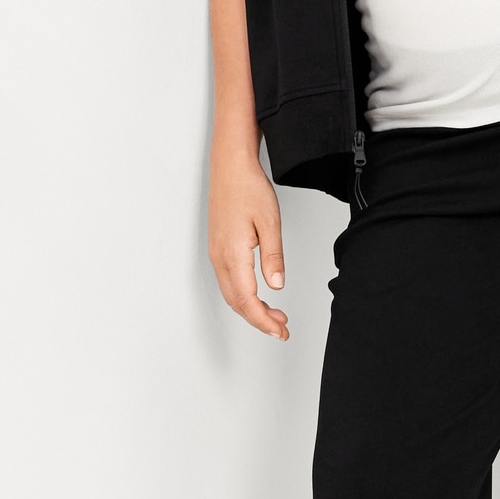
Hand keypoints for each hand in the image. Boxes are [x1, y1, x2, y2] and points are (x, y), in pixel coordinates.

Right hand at [208, 143, 288, 339]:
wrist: (230, 167)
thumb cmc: (248, 189)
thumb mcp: (270, 222)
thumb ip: (273, 257)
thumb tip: (276, 285)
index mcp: (233, 254)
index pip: (247, 300)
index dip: (263, 320)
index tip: (280, 330)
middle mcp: (220, 258)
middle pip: (237, 303)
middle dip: (259, 320)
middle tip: (282, 328)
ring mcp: (216, 254)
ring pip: (232, 294)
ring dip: (252, 309)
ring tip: (276, 315)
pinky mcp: (219, 249)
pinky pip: (229, 282)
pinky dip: (244, 296)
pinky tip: (259, 296)